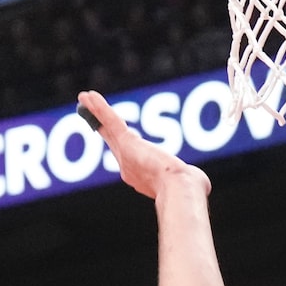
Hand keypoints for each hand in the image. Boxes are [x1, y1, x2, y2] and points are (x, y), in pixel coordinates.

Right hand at [77, 91, 210, 201]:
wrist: (181, 189)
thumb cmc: (190, 189)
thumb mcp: (191, 182)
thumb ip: (192, 179)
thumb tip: (201, 183)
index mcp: (142, 176)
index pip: (129, 157)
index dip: (121, 145)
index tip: (116, 136)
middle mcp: (129, 167)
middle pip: (112, 141)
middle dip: (101, 128)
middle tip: (90, 116)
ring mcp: (126, 155)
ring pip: (108, 129)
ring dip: (96, 112)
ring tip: (84, 98)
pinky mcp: (127, 143)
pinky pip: (110, 122)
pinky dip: (100, 109)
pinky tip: (89, 96)